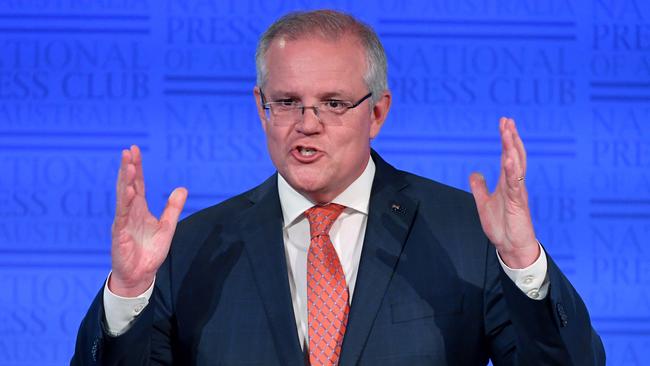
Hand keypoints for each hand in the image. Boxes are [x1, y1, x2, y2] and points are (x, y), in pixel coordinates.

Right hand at [109, 145, 187, 296]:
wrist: (141, 275)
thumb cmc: (150, 252)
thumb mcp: (167, 226)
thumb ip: (173, 208)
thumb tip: (182, 189)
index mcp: (139, 209)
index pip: (138, 183)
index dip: (137, 167)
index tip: (134, 150)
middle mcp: (129, 212)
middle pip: (128, 185)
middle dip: (128, 168)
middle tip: (128, 150)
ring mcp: (123, 221)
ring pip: (123, 197)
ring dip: (125, 180)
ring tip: (128, 164)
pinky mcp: (119, 233)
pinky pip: (122, 215)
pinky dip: (125, 203)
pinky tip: (128, 191)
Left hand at [469, 118, 538, 268]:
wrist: (512, 247)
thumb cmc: (502, 226)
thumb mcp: (484, 203)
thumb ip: (480, 188)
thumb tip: (474, 173)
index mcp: (507, 183)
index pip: (508, 156)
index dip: (506, 140)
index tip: (504, 123)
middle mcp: (515, 184)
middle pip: (515, 156)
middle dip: (511, 138)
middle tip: (507, 121)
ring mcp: (517, 193)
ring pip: (516, 166)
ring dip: (512, 149)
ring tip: (509, 133)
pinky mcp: (518, 203)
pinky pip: (515, 184)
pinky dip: (512, 171)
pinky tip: (509, 158)